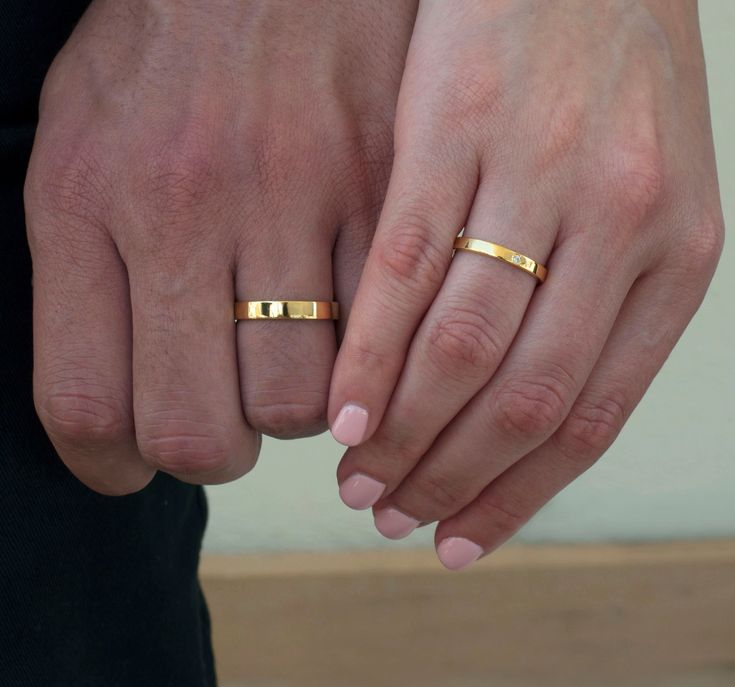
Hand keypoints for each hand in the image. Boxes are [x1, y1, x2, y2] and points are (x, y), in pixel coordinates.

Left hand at [25, 0, 416, 494]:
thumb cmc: (163, 57)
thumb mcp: (78, 150)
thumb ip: (85, 280)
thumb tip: (121, 403)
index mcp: (85, 202)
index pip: (84, 407)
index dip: (114, 467)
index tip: (136, 466)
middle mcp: (182, 209)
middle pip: (198, 430)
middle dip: (216, 452)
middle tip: (228, 421)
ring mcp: (287, 200)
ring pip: (300, 401)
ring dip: (296, 412)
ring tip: (293, 367)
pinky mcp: (375, 192)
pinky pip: (376, 334)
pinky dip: (362, 355)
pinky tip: (349, 328)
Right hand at [329, 0, 723, 567]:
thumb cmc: (608, 85)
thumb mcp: (640, 203)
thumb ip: (589, 307)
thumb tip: (507, 417)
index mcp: (676, 257)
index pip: (587, 418)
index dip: (514, 496)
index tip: (455, 541)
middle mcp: (618, 224)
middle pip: (522, 398)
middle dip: (450, 478)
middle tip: (390, 519)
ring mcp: (535, 172)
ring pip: (462, 346)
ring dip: (404, 432)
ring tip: (358, 482)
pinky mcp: (452, 127)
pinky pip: (406, 269)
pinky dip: (371, 352)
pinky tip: (342, 409)